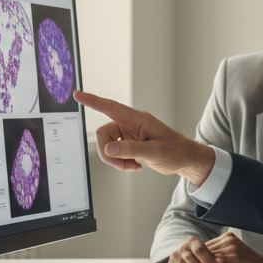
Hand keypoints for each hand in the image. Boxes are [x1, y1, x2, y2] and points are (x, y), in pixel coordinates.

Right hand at [72, 91, 215, 185]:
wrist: (185, 159)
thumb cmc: (176, 151)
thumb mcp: (155, 151)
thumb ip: (131, 149)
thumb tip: (109, 149)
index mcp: (137, 119)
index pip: (110, 107)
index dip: (93, 101)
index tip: (78, 95)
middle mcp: (130, 124)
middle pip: (103, 134)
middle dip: (108, 152)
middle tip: (121, 166)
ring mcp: (129, 134)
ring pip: (107, 145)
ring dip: (115, 159)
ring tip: (132, 167)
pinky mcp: (129, 144)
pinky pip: (114, 152)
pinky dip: (120, 162)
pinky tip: (135, 166)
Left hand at [205, 232, 262, 262]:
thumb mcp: (233, 255)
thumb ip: (220, 253)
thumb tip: (201, 260)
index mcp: (227, 237)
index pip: (204, 246)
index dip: (200, 259)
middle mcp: (228, 239)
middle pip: (204, 252)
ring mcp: (230, 247)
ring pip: (208, 258)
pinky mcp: (233, 257)